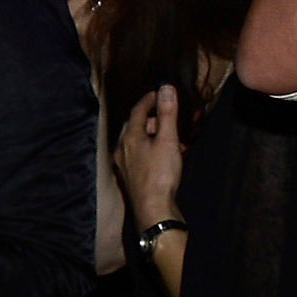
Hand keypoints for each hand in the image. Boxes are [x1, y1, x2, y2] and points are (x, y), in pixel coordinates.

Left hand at [115, 82, 185, 224]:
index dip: (149, 100)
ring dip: (156, 137)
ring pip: (140, 142)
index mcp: (129, 137)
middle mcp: (122, 149)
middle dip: (154, 119)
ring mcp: (125, 164)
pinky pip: (142, 156)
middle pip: (136, 126)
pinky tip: (168, 157)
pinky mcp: (132, 176)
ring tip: (175, 140)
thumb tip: (166, 88)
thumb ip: (167, 113)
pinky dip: (154, 150)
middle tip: (170, 118)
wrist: (153, 208)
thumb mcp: (168, 140)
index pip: (137, 110)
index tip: (159, 93)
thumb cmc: (160, 174)